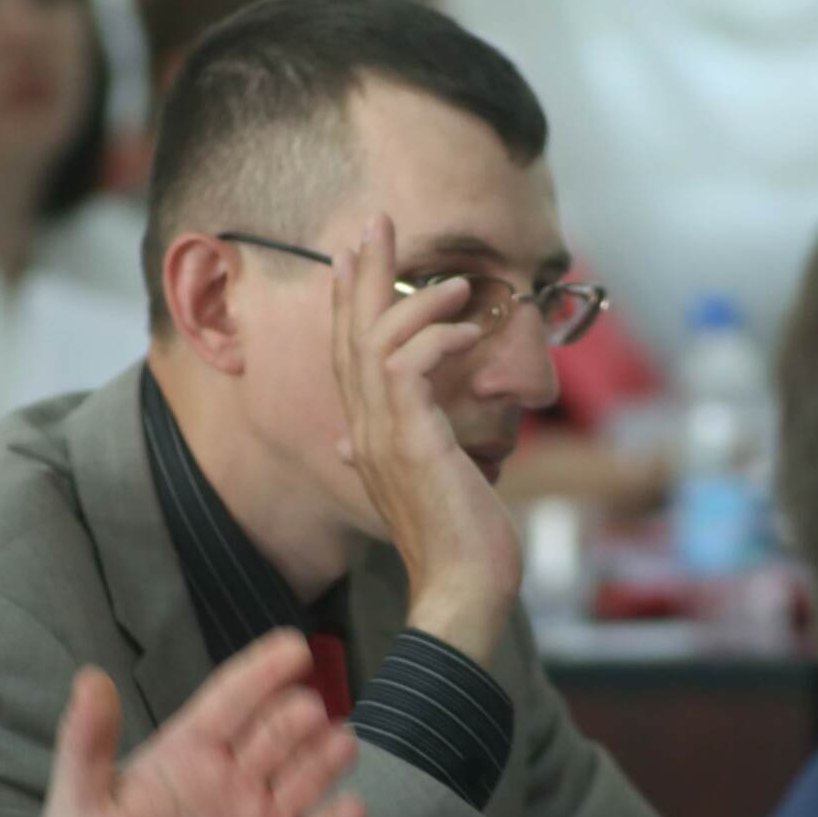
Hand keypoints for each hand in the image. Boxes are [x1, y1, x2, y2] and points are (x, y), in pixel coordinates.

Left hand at [45, 631, 366, 816]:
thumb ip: (85, 749)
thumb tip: (91, 678)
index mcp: (188, 758)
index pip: (232, 700)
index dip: (262, 672)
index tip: (294, 647)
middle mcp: (236, 782)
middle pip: (281, 729)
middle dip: (299, 714)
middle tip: (306, 714)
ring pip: (316, 770)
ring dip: (331, 753)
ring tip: (338, 745)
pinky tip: (342, 813)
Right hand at [330, 212, 523, 662]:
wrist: (462, 593)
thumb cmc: (457, 548)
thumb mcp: (424, 487)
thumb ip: (397, 456)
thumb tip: (361, 443)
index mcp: (369, 438)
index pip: (349, 356)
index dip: (350, 303)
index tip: (359, 258)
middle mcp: (366, 431)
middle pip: (350, 335)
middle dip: (363, 275)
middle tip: (375, 223)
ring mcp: (384, 437)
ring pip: (375, 343)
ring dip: (411, 301)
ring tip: (452, 281)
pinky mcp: (412, 441)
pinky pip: (409, 367)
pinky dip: (436, 339)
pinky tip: (467, 330)